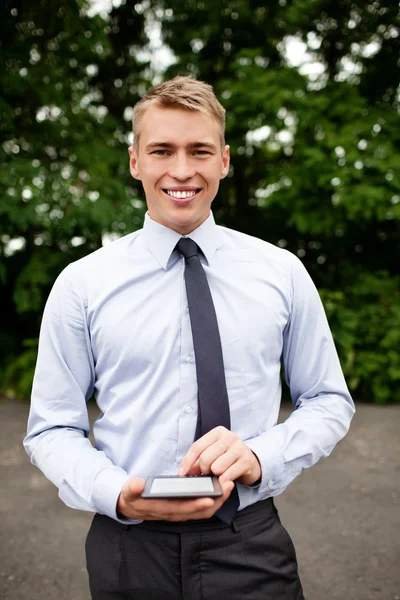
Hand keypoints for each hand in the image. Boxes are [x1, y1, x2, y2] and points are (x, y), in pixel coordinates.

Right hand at [116, 477, 233, 520]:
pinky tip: (219, 490)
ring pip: (203, 511)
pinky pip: (201, 508)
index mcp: (162, 509)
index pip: (182, 509)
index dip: (196, 505)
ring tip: (228, 486)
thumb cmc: (131, 497)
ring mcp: (180, 513)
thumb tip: (138, 484)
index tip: (209, 499)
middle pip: (199, 511)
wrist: (130, 506)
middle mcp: (174, 514)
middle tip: (228, 486)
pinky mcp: (183, 509)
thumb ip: (132, 488)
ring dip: (217, 501)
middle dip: (215, 501)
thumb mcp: (129, 492)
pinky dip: (212, 500)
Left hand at [178, 426, 261, 485]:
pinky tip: (225, 480)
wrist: (251, 462)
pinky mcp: (246, 461)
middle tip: (207, 473)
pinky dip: (223, 481)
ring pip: (216, 467)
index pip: (197, 447)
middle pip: (205, 458)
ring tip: (219, 474)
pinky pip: (228, 475)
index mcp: (218, 432)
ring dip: (215, 476)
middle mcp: (229, 437)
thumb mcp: (213, 454)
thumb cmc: (228, 458)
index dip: (187, 462)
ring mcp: (239, 448)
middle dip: (203, 470)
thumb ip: (198, 461)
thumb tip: (183, 472)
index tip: (182, 474)